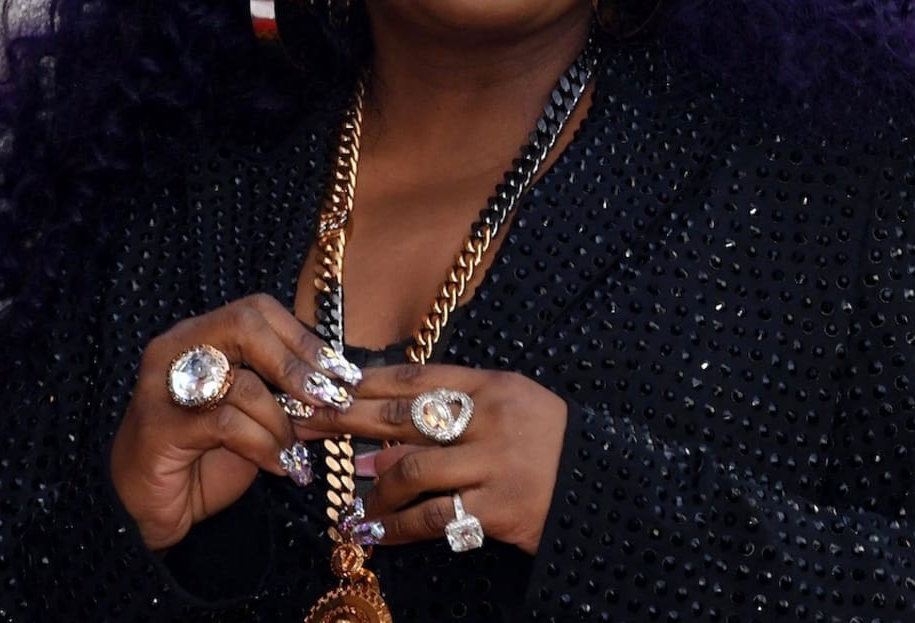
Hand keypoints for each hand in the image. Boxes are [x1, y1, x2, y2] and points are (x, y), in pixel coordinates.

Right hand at [109, 294, 358, 550]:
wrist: (147, 508)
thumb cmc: (201, 458)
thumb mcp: (253, 419)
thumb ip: (288, 399)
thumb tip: (343, 390)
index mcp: (197, 335)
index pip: (256, 310)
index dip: (303, 337)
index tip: (341, 373)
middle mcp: (175, 348)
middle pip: (244, 325)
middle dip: (294, 364)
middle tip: (326, 399)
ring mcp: (163, 385)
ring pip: (241, 382)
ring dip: (281, 422)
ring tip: (295, 453)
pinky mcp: (160, 426)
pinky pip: (228, 424)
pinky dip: (264, 445)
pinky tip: (279, 467)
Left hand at [296, 360, 567, 554]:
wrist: (608, 488)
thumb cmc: (549, 445)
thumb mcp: (511, 408)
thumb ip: (454, 411)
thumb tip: (379, 436)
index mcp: (492, 385)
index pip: (414, 378)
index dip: (363, 383)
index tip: (323, 387)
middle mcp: (492, 418)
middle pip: (402, 419)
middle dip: (346, 424)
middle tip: (306, 429)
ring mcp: (497, 464)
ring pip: (412, 472)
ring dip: (373, 491)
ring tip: (354, 506)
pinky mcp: (501, 509)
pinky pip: (436, 518)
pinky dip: (400, 528)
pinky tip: (377, 535)